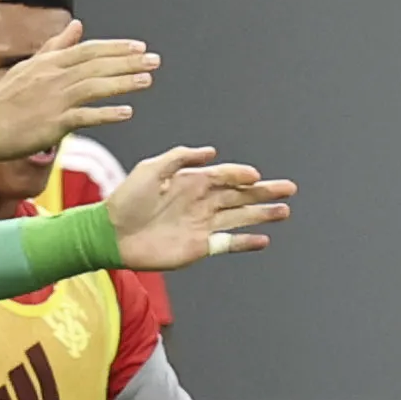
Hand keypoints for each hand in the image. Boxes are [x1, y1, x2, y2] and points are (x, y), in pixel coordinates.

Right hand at [0, 18, 156, 154]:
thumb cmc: (6, 98)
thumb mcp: (31, 66)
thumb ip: (57, 45)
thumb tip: (78, 25)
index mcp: (50, 62)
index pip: (89, 50)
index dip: (116, 48)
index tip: (140, 48)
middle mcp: (54, 77)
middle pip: (97, 65)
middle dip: (128, 62)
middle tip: (155, 60)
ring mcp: (54, 99)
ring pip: (95, 87)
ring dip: (123, 83)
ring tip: (147, 81)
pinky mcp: (53, 123)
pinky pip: (85, 116)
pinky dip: (106, 114)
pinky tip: (126, 112)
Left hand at [104, 146, 293, 268]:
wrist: (110, 234)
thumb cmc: (126, 199)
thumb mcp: (151, 169)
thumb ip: (180, 157)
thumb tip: (211, 152)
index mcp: (191, 181)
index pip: (225, 176)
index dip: (241, 175)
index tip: (255, 176)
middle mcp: (201, 202)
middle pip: (240, 196)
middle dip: (265, 192)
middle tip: (289, 189)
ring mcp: (201, 225)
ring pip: (240, 217)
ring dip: (262, 214)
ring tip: (285, 210)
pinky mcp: (198, 247)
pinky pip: (228, 243)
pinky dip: (245, 242)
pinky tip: (263, 238)